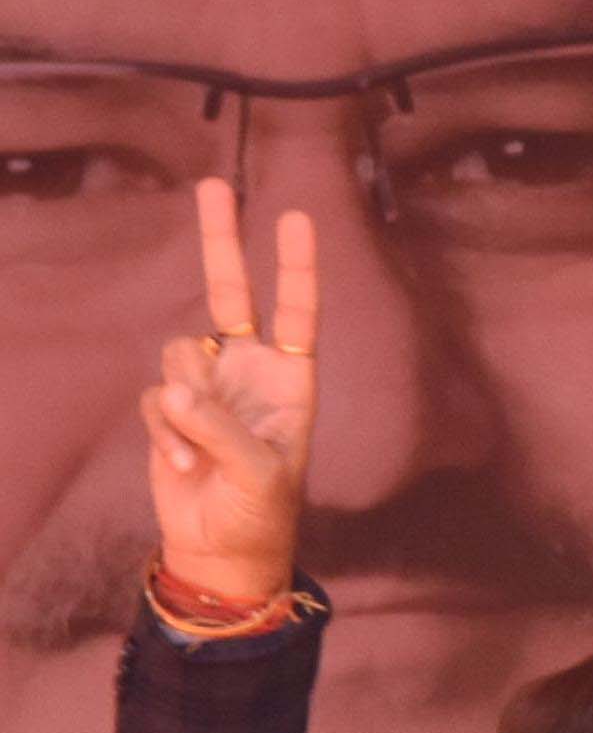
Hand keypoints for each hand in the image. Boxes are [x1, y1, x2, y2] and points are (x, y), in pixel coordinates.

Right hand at [142, 179, 311, 607]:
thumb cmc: (261, 513)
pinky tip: (184, 464)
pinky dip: (164, 432)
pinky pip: (156, 398)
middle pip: (229, 292)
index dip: (294, 267)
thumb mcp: (258, 474)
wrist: (222, 548)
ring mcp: (206, 386)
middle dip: (222, 239)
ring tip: (203, 450)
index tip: (296, 218)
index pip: (294, 313)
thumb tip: (175, 389)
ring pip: (178, 354)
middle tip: (217, 184)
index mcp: (290, 381)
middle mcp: (248, 372)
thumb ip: (221, 429)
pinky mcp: (168, 407)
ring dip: (185, 404)